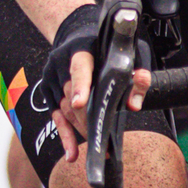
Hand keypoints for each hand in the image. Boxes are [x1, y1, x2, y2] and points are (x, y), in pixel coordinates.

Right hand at [52, 47, 151, 161]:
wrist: (80, 33)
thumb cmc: (109, 45)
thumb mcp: (130, 51)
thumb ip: (137, 73)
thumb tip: (134, 105)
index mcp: (81, 50)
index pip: (79, 68)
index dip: (80, 86)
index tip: (80, 103)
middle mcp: (62, 65)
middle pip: (73, 96)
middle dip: (89, 121)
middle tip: (105, 141)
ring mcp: (53, 80)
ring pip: (66, 110)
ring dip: (83, 131)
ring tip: (101, 149)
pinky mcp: (50, 93)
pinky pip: (57, 118)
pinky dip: (66, 137)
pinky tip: (73, 155)